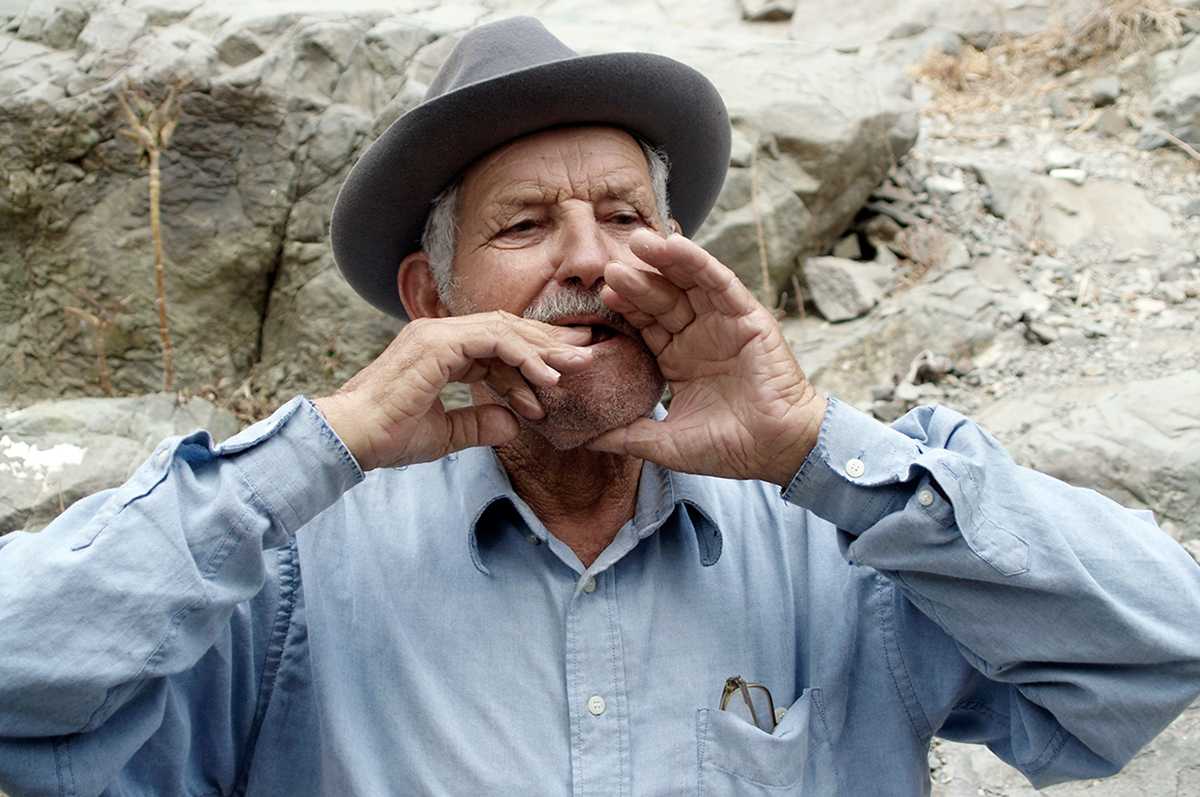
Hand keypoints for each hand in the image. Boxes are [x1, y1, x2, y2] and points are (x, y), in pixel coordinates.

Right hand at [314, 312, 592, 470]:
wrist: (350, 439)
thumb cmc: (386, 438)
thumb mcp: (444, 434)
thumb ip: (478, 425)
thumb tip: (512, 424)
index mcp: (440, 350)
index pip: (497, 344)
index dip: (532, 358)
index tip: (561, 376)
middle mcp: (439, 334)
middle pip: (508, 330)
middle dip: (549, 345)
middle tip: (587, 356)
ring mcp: (437, 334)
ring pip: (505, 330)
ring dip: (543, 349)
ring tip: (576, 367)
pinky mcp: (437, 344)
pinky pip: (493, 339)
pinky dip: (523, 355)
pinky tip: (545, 376)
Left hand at [589, 230, 826, 486]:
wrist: (776, 451)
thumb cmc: (727, 448)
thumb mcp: (667, 443)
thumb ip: (628, 437)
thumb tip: (585, 441)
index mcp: (677, 359)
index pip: (645, 325)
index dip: (625, 309)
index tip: (601, 294)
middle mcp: (697, 336)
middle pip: (661, 300)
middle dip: (637, 281)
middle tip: (609, 265)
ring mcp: (722, 324)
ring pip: (687, 283)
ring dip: (664, 261)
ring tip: (638, 242)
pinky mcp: (748, 317)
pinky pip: (720, 283)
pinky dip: (699, 262)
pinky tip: (677, 245)